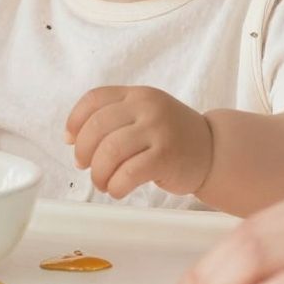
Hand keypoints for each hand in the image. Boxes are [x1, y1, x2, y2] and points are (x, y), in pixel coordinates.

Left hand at [66, 85, 213, 199]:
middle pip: (97, 127)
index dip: (75, 121)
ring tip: (103, 182)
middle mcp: (147, 107)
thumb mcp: (145, 114)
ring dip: (98, 173)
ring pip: (109, 151)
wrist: (213, 150)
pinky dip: (115, 186)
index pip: (94, 99)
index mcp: (137, 94)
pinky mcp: (166, 157)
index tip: (70, 141)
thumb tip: (73, 139)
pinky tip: (118, 189)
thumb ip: (115, 118)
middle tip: (85, 167)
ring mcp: (157, 130)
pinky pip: (128, 173)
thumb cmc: (171, 137)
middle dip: (83, 152)